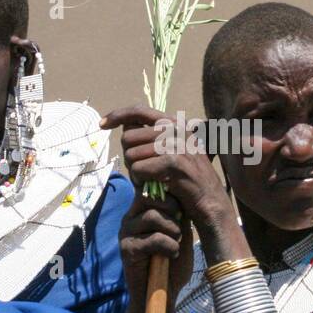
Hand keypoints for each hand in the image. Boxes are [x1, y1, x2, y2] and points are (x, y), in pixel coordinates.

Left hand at [101, 105, 236, 239]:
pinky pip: (140, 169)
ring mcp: (176, 144)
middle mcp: (176, 129)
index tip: (102, 124)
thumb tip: (125, 127)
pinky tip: (153, 186)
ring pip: (132, 155)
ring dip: (135, 172)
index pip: (139, 110)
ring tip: (150, 181)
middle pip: (129, 137)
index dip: (117, 115)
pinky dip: (141, 181)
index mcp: (174, 123)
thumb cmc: (186, 180)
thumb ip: (150, 139)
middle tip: (142, 172)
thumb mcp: (171, 154)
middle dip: (129, 157)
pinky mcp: (174, 162)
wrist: (210, 202)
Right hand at [119, 192, 195, 312]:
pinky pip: (153, 238)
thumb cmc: (172, 263)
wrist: (163, 293)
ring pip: (153, 216)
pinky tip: (170, 256)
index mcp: (142, 210)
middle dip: (172, 212)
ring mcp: (126, 232)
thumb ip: (179, 214)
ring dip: (172, 231)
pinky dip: (169, 247)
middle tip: (178, 231)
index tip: (181, 214)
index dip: (170, 197)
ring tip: (175, 244)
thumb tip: (183, 193)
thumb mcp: (181, 233)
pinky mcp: (126, 249)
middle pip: (151, 197)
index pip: (152, 188)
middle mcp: (131, 217)